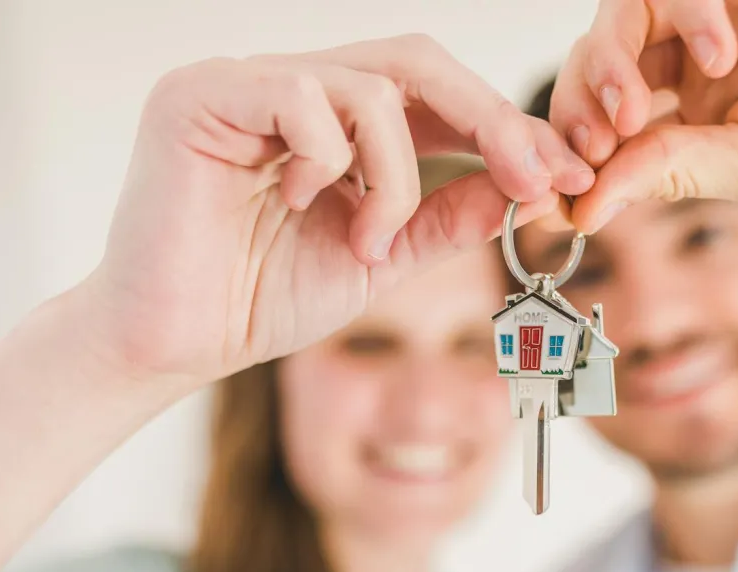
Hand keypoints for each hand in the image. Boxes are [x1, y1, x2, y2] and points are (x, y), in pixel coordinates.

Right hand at [81, 35, 593, 382]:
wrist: (174, 344)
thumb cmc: (262, 298)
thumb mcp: (382, 257)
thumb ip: (445, 217)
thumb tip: (524, 186)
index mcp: (335, 120)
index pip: (435, 95)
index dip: (505, 128)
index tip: (564, 177)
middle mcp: (294, 87)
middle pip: (417, 62)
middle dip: (490, 121)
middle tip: (534, 178)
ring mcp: (246, 83)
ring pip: (370, 87)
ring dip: (396, 177)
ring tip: (368, 242)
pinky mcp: (200, 95)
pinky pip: (301, 97)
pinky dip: (328, 161)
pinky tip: (298, 205)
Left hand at [551, 0, 737, 231]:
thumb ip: (671, 173)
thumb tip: (580, 211)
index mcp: (697, 117)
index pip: (604, 126)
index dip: (569, 152)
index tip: (555, 191)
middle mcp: (696, 59)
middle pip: (597, 63)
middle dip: (578, 106)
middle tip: (597, 142)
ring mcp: (718, 6)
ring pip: (622, 12)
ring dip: (612, 59)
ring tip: (637, 105)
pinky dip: (681, 6)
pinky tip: (719, 46)